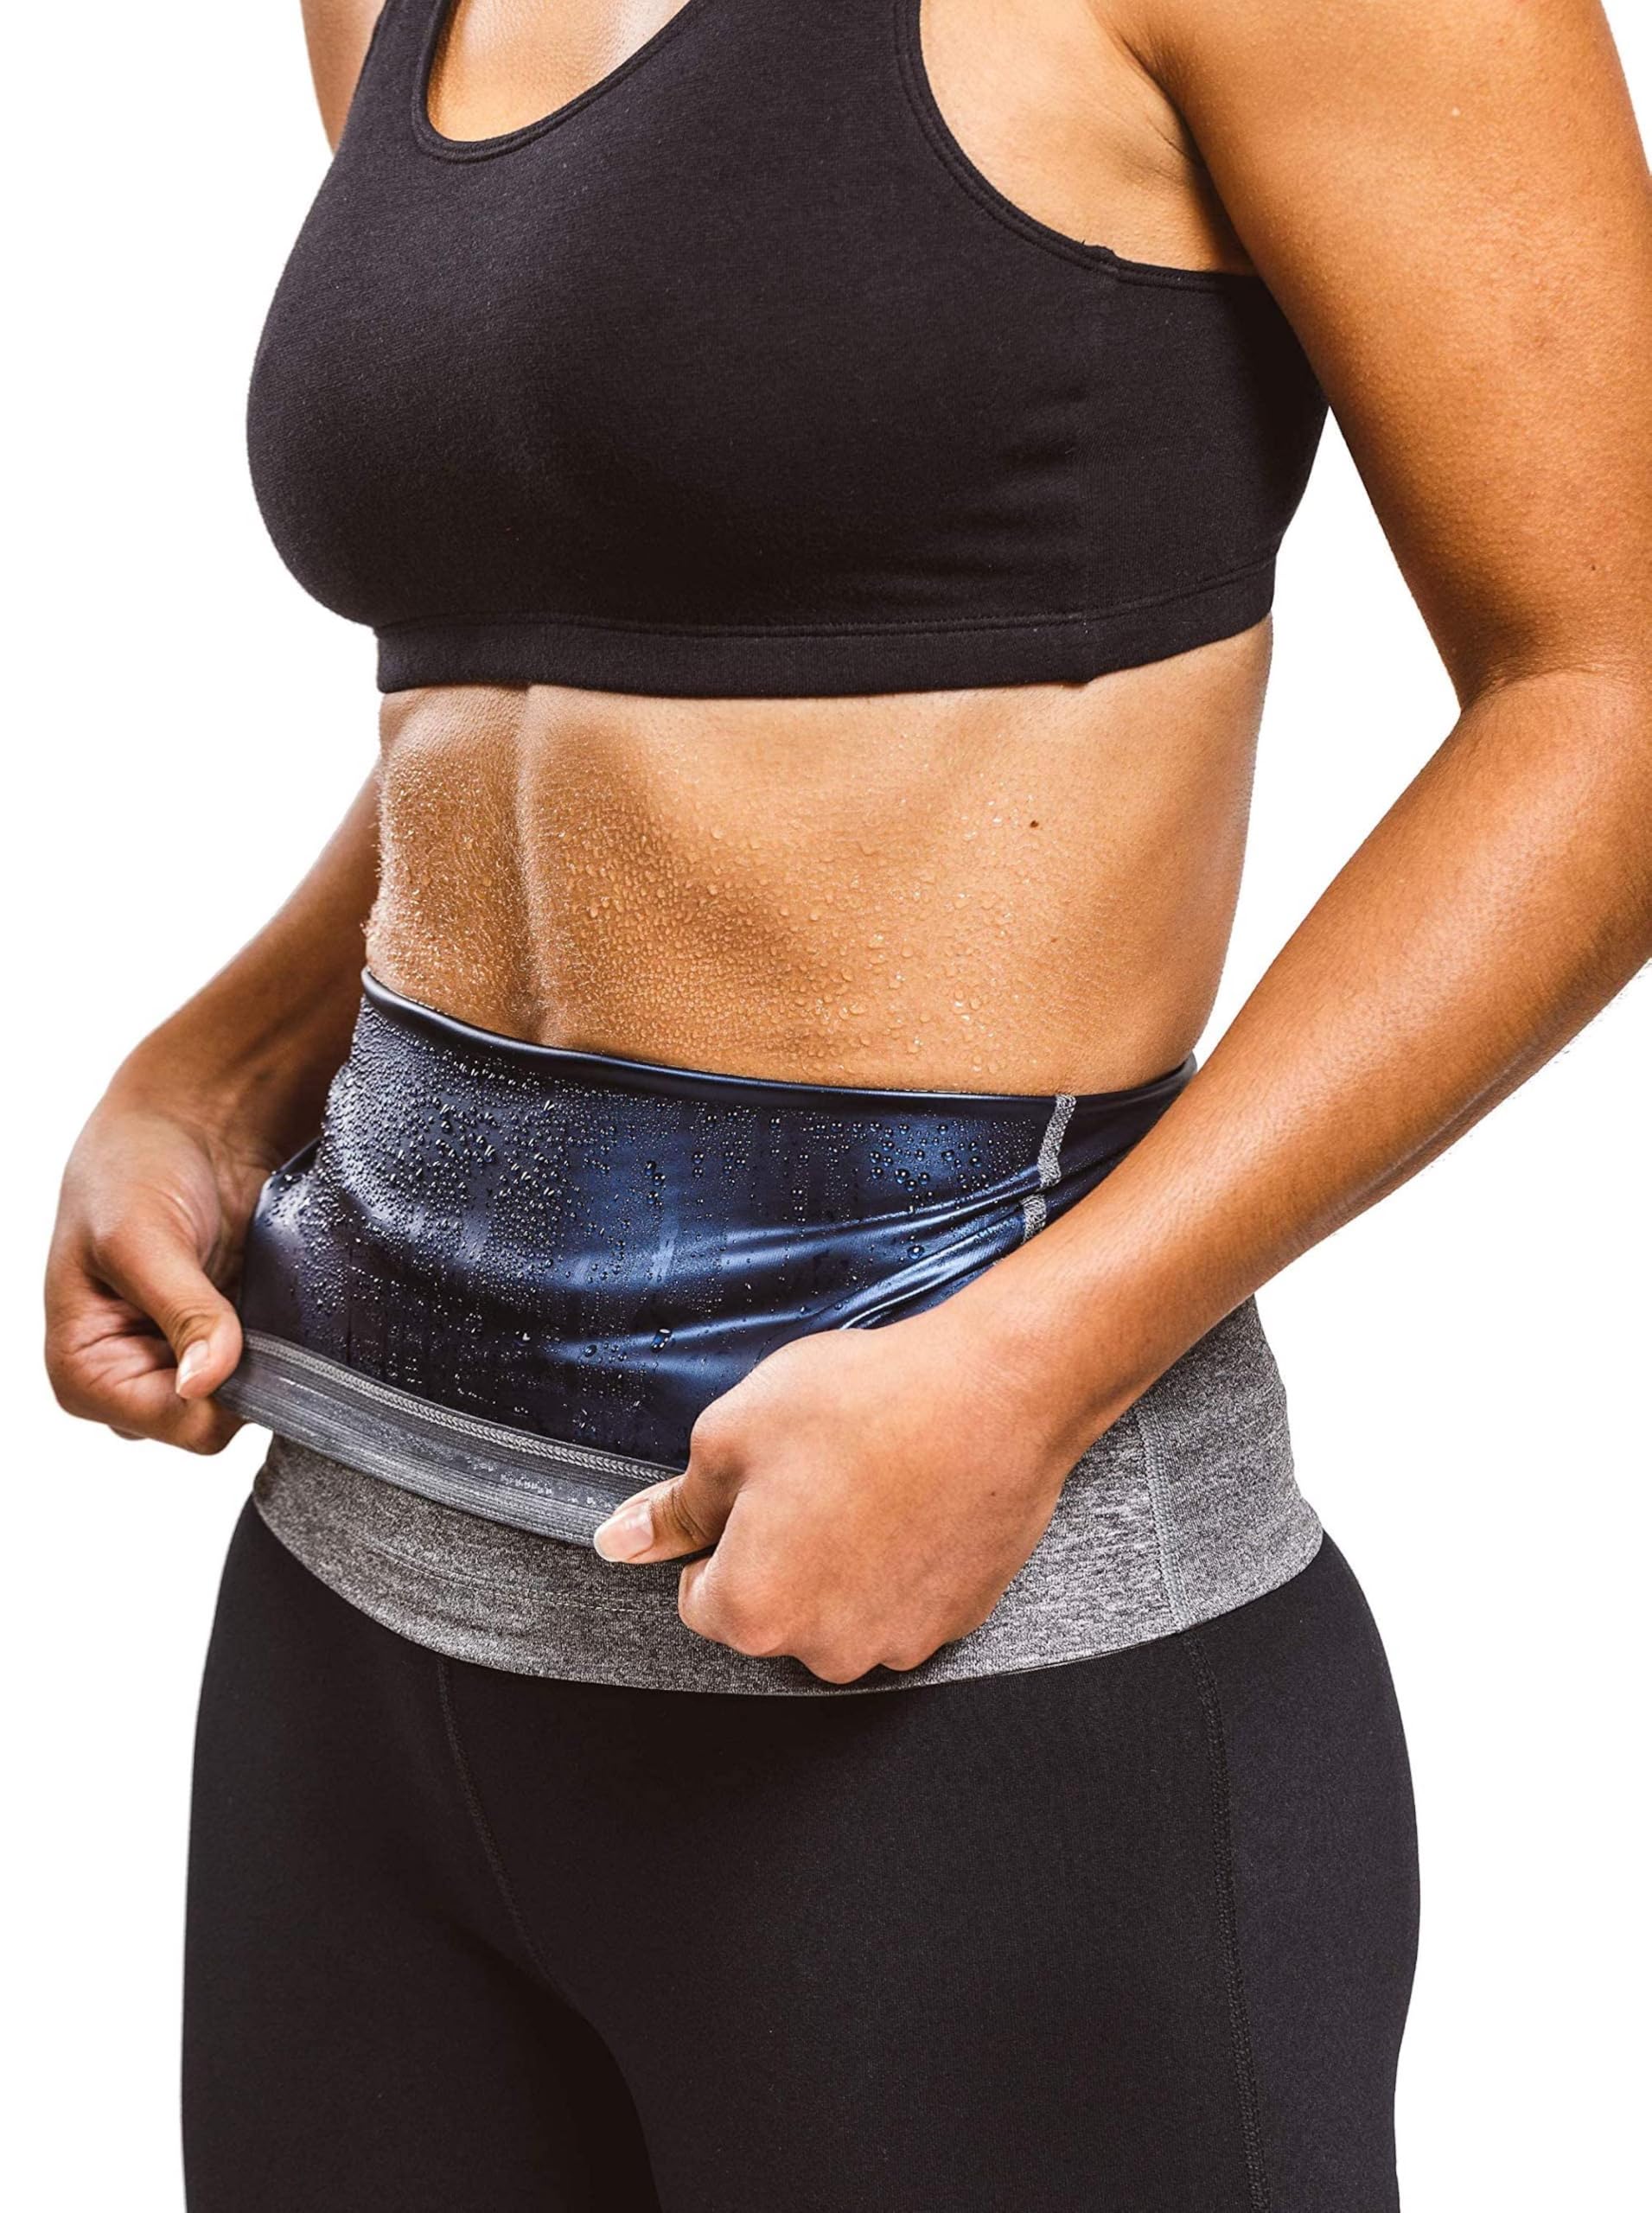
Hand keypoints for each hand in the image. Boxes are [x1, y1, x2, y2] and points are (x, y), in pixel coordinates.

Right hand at [45, 1095, 274, 1452]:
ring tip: (257, 1289)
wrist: (184, 1120)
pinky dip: (281, 1337)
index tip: (248, 1333)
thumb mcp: (143, 1239)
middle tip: (251, 1300)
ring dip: (267, 1353)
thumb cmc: (135, 1167)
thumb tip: (205, 1383)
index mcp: (84, 1374)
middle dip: (245, 1371)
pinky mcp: (223, 1338)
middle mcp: (129, 1379)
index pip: (181, 1426)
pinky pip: (268, 1366)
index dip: (225, 1391)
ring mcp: (178, 1361)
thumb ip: (182, 1313)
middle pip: (215, 1420)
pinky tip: (272, 1292)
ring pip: (246, 1397)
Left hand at [592, 1309, 1095, 1682]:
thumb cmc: (861, 1406)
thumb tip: (620, 1543)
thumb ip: (674, 1506)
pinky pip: (902, 1602)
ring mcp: (898, 1642)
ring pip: (838, 1610)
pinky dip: (900, 1564)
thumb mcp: (732, 1433)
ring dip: (842, 1563)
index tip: (755, 1487)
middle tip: (814, 1473)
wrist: (994, 1393)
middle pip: (772, 1611)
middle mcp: (824, 1649)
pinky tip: (914, 1501)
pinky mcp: (956, 1621)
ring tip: (870, 1482)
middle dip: (780, 1554)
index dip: (719, 1534)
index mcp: (754, 1610)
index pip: (697, 1597)